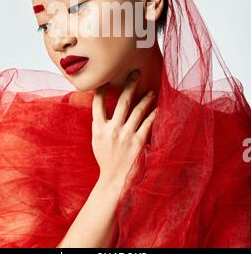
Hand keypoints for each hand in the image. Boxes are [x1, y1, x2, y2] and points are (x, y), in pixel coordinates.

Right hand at [92, 70, 156, 187]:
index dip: (101, 89)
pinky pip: (147, 124)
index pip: (98, 103)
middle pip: (121, 101)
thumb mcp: (96, 140)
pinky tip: (157, 108)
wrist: (113, 180)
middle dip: (129, 85)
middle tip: (135, 73)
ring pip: (137, 110)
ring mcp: (126, 136)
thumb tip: (100, 107)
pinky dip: (153, 114)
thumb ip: (98, 124)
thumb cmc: (105, 159)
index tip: (106, 78)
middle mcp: (112, 130)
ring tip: (151, 90)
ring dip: (145, 98)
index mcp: (99, 128)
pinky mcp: (138, 142)